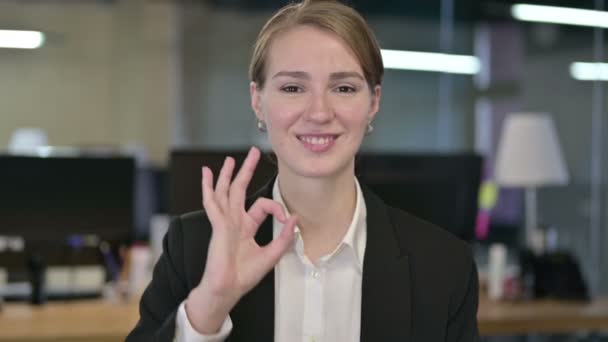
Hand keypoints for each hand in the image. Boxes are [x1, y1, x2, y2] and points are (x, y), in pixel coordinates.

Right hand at [185, 147, 295, 333]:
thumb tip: (295, 219)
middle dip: (246, 170)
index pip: (262, 205)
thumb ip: (283, 237)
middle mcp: (234, 221)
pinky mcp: (218, 225)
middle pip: (240, 189)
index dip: (277, 207)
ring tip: (229, 159)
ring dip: (227, 174)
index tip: (286, 218)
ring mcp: (224, 222)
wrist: (227, 288)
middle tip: (252, 153)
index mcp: (246, 227)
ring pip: (224, 191)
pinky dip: (208, 186)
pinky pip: (212, 202)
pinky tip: (206, 173)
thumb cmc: (244, 276)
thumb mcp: (271, 255)